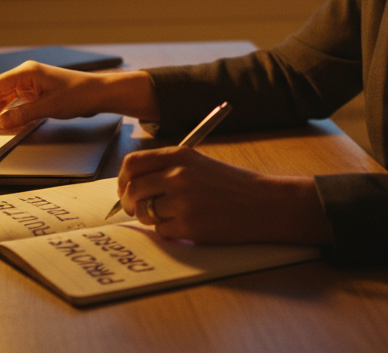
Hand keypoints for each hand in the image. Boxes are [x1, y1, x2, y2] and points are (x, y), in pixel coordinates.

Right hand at [0, 63, 156, 129]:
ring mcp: (31, 82)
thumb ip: (23, 115)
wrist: (99, 93)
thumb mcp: (49, 108)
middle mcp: (26, 74)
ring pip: (4, 96)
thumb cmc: (78, 95)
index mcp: (26, 72)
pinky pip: (15, 100)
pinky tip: (0, 120)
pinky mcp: (36, 90)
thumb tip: (1, 122)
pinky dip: (6, 110)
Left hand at [117, 147, 332, 244]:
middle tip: (137, 210)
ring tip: (173, 216)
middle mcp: (178, 175)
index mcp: (180, 156)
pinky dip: (170, 231)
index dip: (123, 180)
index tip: (125, 190)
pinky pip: (162, 231)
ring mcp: (182, 201)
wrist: (265, 203)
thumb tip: (134, 185)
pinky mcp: (189, 225)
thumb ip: (168, 170)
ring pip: (145, 213)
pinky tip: (190, 225)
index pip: (133, 164)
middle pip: (132, 190)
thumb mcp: (200, 165)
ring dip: (152, 218)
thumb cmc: (233, 185)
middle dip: (129, 204)